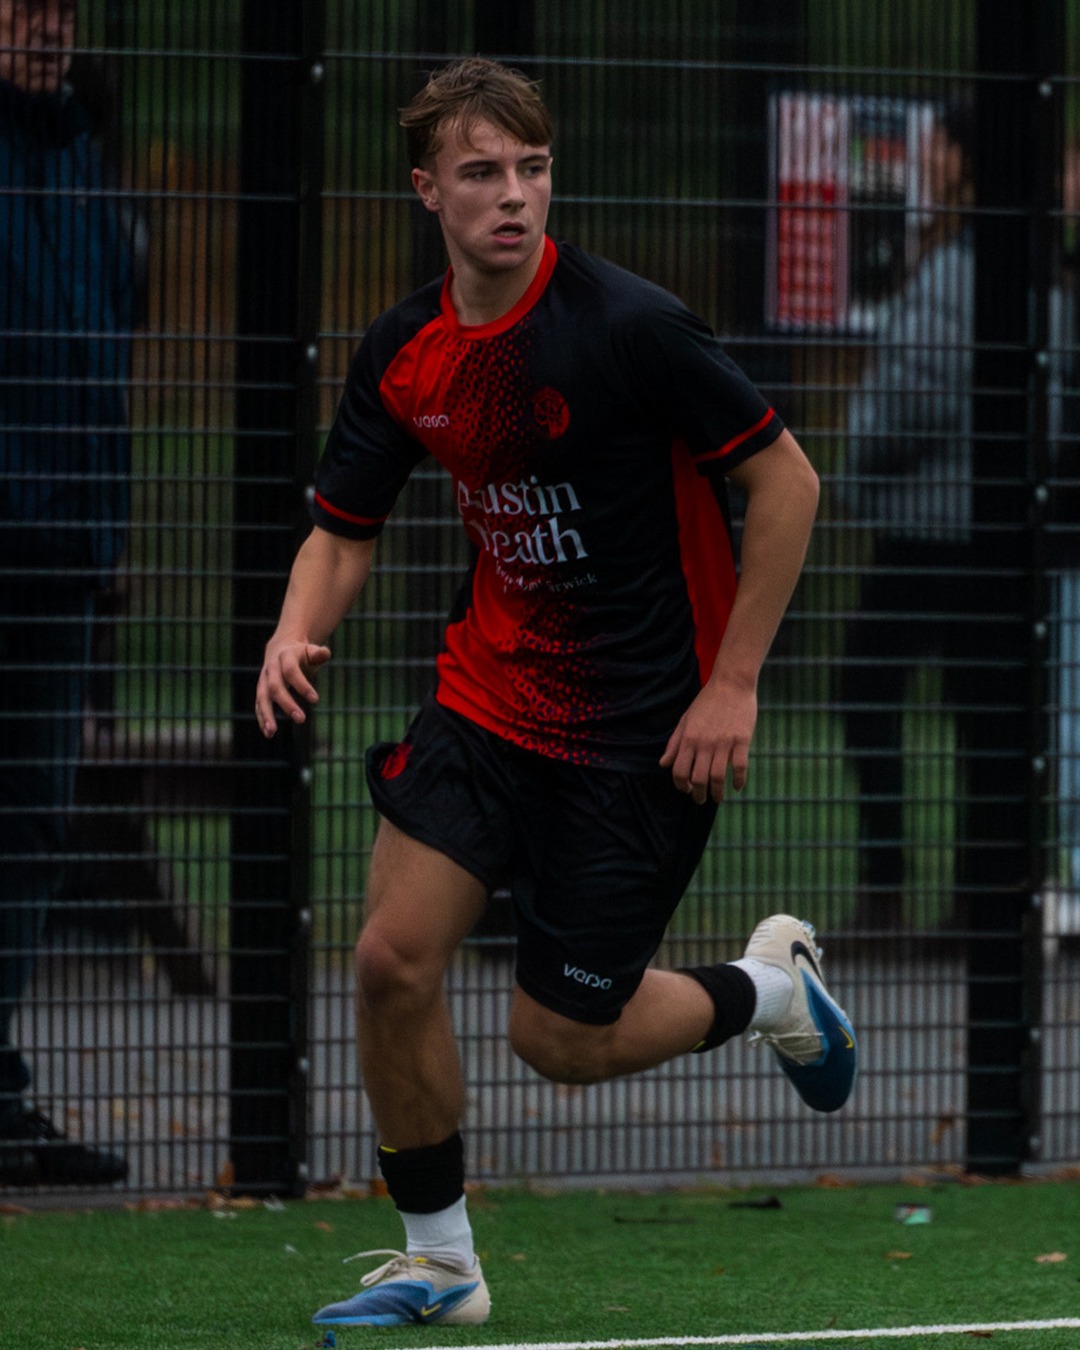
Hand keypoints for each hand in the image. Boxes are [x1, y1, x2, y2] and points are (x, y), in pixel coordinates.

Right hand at [255, 639, 331, 737]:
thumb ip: (318, 654)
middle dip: (287, 704)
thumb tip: (325, 652)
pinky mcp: (261, 691)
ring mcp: (263, 680)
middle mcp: (271, 668)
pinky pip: (259, 706)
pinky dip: (262, 719)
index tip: (316, 700)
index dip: (302, 685)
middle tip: (301, 719)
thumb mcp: (311, 651)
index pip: (291, 671)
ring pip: (262, 698)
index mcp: (285, 656)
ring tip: (272, 732)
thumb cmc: (301, 654)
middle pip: (275, 687)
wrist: (280, 649)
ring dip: (266, 715)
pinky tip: (269, 734)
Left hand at [659, 677, 756, 804]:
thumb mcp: (685, 720)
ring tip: (717, 799)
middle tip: (701, 799)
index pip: (679, 771)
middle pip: (698, 778)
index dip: (681, 785)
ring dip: (717, 793)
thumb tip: (663, 764)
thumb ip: (674, 744)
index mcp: (688, 738)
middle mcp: (704, 743)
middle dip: (698, 794)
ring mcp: (724, 742)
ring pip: (718, 777)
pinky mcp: (742, 740)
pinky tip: (737, 787)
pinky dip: (738, 780)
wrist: (731, 683)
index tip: (686, 790)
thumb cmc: (706, 702)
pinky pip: (739, 767)